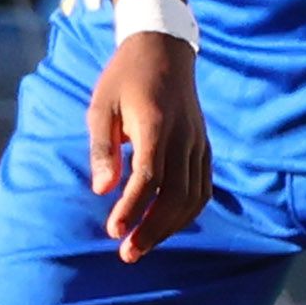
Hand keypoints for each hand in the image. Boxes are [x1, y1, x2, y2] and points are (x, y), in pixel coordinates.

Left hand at [86, 26, 207, 259]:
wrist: (163, 50)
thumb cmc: (124, 79)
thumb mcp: (101, 106)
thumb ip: (102, 148)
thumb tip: (101, 190)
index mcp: (157, 125)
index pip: (149, 177)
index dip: (132, 208)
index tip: (113, 230)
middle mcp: (185, 138)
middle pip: (175, 195)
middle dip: (151, 229)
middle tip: (127, 253)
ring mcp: (199, 143)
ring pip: (194, 197)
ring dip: (170, 227)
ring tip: (142, 246)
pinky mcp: (204, 148)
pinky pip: (202, 189)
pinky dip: (186, 213)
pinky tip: (165, 227)